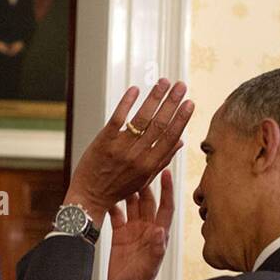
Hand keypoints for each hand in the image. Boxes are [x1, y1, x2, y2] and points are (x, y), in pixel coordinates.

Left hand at [64, 79, 193, 222]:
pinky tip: (135, 89)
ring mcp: (121, 148)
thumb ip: (162, 160)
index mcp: (149, 165)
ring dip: (154, 98)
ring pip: (142, 119)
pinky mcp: (104, 141)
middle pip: (159, 124)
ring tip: (164, 82)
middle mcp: (138, 156)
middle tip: (181, 85)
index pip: (170, 138)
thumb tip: (181, 142)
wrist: (90, 197)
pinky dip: (127, 102)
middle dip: (172, 103)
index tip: (190, 103)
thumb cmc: (117, 189)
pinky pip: (118, 118)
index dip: (181, 119)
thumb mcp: (144, 179)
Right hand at [108, 170, 173, 279]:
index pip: (165, 207)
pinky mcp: (119, 235)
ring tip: (121, 175)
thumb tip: (159, 231)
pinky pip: (117, 215)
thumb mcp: (148, 268)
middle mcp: (147, 229)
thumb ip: (155, 250)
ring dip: (128, 191)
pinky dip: (113, 204)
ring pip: (131, 204)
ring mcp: (133, 231)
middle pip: (147, 200)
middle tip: (137, 166)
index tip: (166, 171)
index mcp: (158, 235)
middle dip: (144, 184)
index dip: (166, 190)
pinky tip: (107, 194)